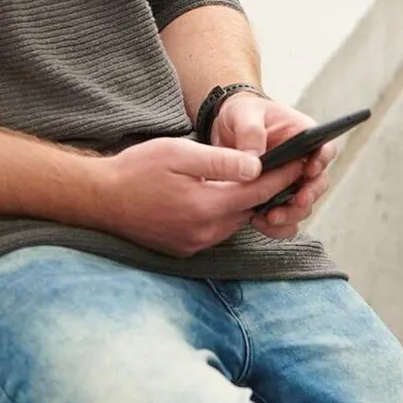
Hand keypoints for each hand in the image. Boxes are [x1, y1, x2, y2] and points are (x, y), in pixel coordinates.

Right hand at [97, 136, 307, 257]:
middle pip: (251, 210)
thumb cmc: (137, 169)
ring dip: (246, 203)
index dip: (283, 175)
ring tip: (257, 180)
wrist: (100, 199)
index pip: (259, 191)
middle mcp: (205, 232)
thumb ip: (220, 162)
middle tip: (286, 167)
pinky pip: (217, 230)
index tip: (302, 160)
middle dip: (269, 190)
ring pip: (235, 222)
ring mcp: (195, 244)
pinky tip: (222, 196)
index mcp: (206, 206)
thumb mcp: (178, 153)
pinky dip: (226, 213)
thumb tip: (257, 167)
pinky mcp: (185, 249)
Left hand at [211, 93, 337, 240]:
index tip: (309, 170)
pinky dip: (275, 225)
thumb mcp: (244, 115)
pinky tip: (259, 222)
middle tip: (296, 203)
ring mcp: (290, 182)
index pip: (325, 149)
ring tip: (271, 217)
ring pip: (303, 205)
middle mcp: (302, 162)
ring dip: (291, 214)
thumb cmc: (242, 115)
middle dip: (308, 196)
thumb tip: (255, 164)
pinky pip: (284, 218)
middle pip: (318, 183)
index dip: (322, 161)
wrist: (225, 130)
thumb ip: (251, 134)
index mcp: (303, 136)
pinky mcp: (276, 197)